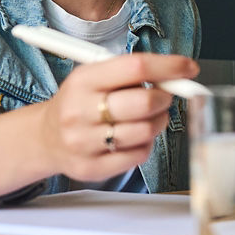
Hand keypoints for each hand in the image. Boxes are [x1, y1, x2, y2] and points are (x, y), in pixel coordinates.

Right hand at [39, 53, 198, 181]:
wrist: (45, 138)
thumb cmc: (80, 102)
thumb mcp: (94, 76)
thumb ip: (131, 73)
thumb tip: (178, 73)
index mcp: (82, 80)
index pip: (135, 67)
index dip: (169, 66)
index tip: (188, 68)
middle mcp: (79, 111)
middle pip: (143, 103)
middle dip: (164, 98)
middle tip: (163, 96)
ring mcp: (84, 143)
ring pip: (145, 131)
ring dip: (158, 121)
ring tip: (149, 116)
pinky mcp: (92, 168)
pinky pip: (138, 155)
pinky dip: (146, 143)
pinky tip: (136, 136)